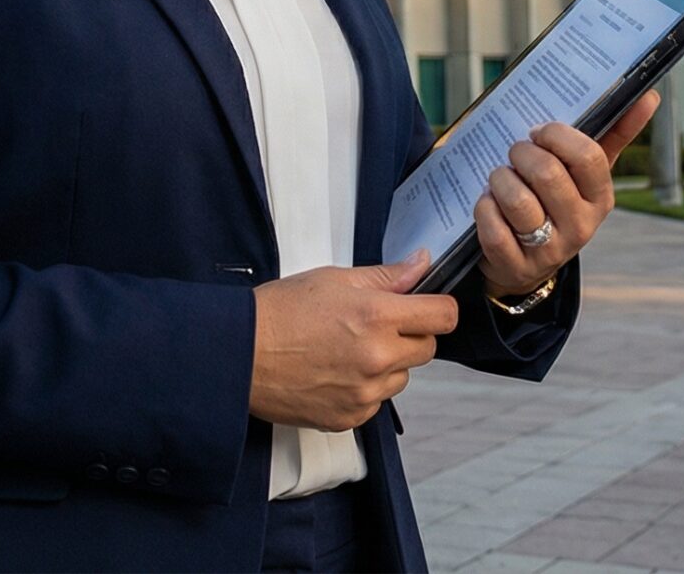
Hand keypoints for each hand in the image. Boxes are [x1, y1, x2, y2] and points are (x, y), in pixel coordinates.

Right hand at [249, 250, 458, 431]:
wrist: (240, 354)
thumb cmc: (279, 313)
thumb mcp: (334, 279)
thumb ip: (386, 276)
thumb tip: (421, 265)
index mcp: (376, 316)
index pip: (443, 316)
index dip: (437, 308)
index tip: (427, 307)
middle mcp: (377, 357)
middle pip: (427, 348)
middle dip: (409, 335)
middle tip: (373, 326)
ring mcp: (365, 392)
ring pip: (402, 378)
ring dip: (387, 365)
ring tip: (346, 350)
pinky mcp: (351, 417)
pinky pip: (377, 402)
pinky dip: (364, 389)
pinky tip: (334, 372)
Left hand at [474, 91, 660, 299]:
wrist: (525, 261)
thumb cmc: (556, 202)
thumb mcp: (584, 173)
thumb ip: (614, 133)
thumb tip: (650, 96)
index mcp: (600, 198)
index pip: (588, 156)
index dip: (556, 135)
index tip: (538, 131)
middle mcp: (580, 227)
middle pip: (547, 174)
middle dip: (521, 153)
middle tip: (515, 154)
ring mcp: (549, 251)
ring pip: (517, 200)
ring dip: (499, 180)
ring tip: (500, 178)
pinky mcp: (516, 266)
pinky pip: (493, 229)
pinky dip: (484, 209)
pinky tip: (488, 204)